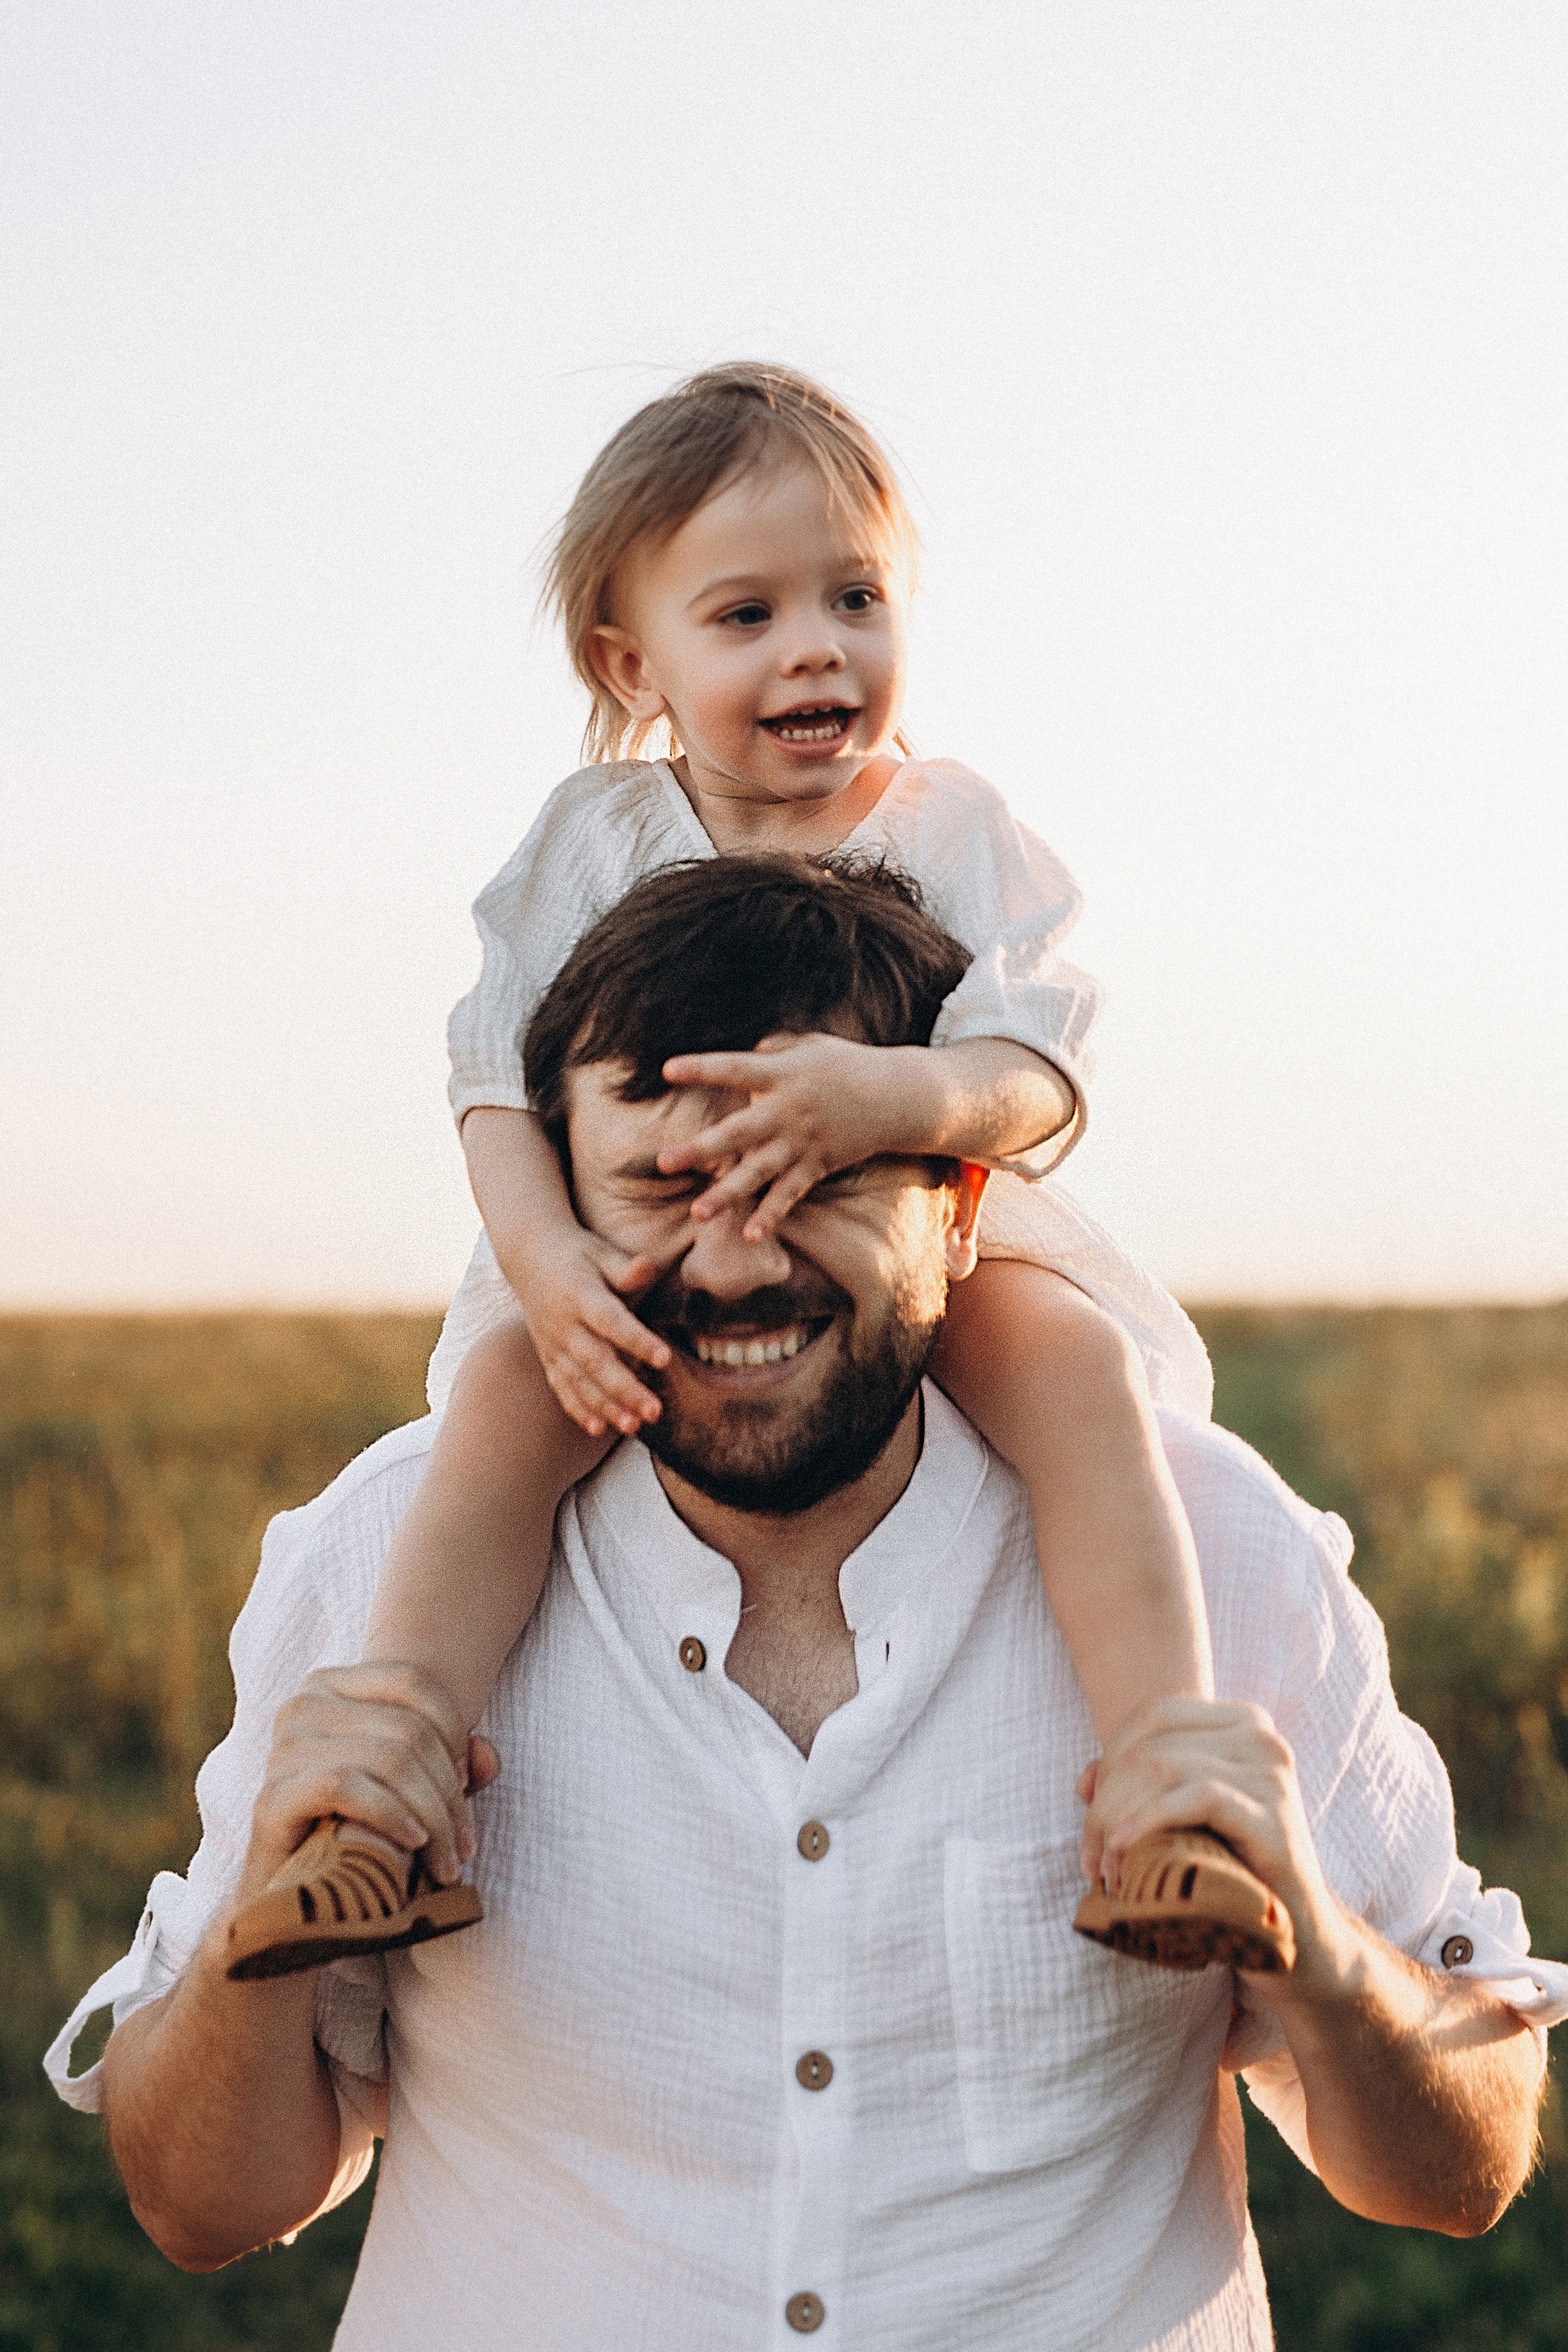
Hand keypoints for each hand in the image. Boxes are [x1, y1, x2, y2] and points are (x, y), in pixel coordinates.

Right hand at [240, 1662, 501, 1896]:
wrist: (291, 1899)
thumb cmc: (357, 1832)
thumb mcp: (419, 1789)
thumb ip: (458, 1765)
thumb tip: (488, 1757)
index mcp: (333, 1685)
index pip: (414, 1681)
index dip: (455, 1731)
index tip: (468, 1784)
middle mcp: (303, 1705)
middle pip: (410, 1729)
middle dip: (450, 1793)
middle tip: (465, 1847)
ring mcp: (283, 1749)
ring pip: (389, 1759)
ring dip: (432, 1816)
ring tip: (446, 1861)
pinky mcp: (271, 1797)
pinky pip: (346, 1785)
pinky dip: (391, 1814)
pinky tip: (412, 1843)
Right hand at [506, 1224, 673, 1438]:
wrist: (527, 1255)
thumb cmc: (577, 1252)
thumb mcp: (600, 1252)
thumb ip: (625, 1267)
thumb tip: (648, 1266)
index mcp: (581, 1295)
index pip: (612, 1322)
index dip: (637, 1341)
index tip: (665, 1358)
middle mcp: (565, 1324)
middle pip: (596, 1361)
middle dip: (625, 1389)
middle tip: (655, 1412)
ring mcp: (553, 1344)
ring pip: (579, 1381)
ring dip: (605, 1406)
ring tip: (632, 1427)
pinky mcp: (548, 1356)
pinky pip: (561, 1386)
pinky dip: (577, 1408)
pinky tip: (596, 1428)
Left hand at [658, 1033, 920, 1236]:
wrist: (897, 1096)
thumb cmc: (844, 1066)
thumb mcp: (808, 1047)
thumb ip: (770, 1051)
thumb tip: (741, 1055)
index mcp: (782, 1074)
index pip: (735, 1069)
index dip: (702, 1069)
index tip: (667, 1070)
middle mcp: (788, 1110)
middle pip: (738, 1132)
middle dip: (700, 1149)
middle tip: (663, 1162)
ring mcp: (803, 1141)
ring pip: (759, 1172)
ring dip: (727, 1194)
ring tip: (696, 1213)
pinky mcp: (817, 1164)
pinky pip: (790, 1194)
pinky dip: (772, 1215)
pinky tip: (749, 1236)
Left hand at [1077, 1696, 1356, 1992]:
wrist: (1299, 1938)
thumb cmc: (1233, 1872)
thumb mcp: (1180, 1821)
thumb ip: (1137, 1789)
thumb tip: (1085, 1781)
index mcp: (1240, 1722)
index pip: (1153, 1716)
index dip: (1110, 1760)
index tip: (1091, 1816)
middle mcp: (1261, 1736)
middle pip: (1152, 1746)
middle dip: (1108, 1801)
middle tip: (1093, 1858)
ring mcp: (1272, 1773)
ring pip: (1164, 1767)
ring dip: (1119, 1818)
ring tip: (1108, 1867)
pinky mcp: (1274, 1815)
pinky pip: (1198, 1796)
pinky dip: (1149, 1820)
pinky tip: (1124, 1850)